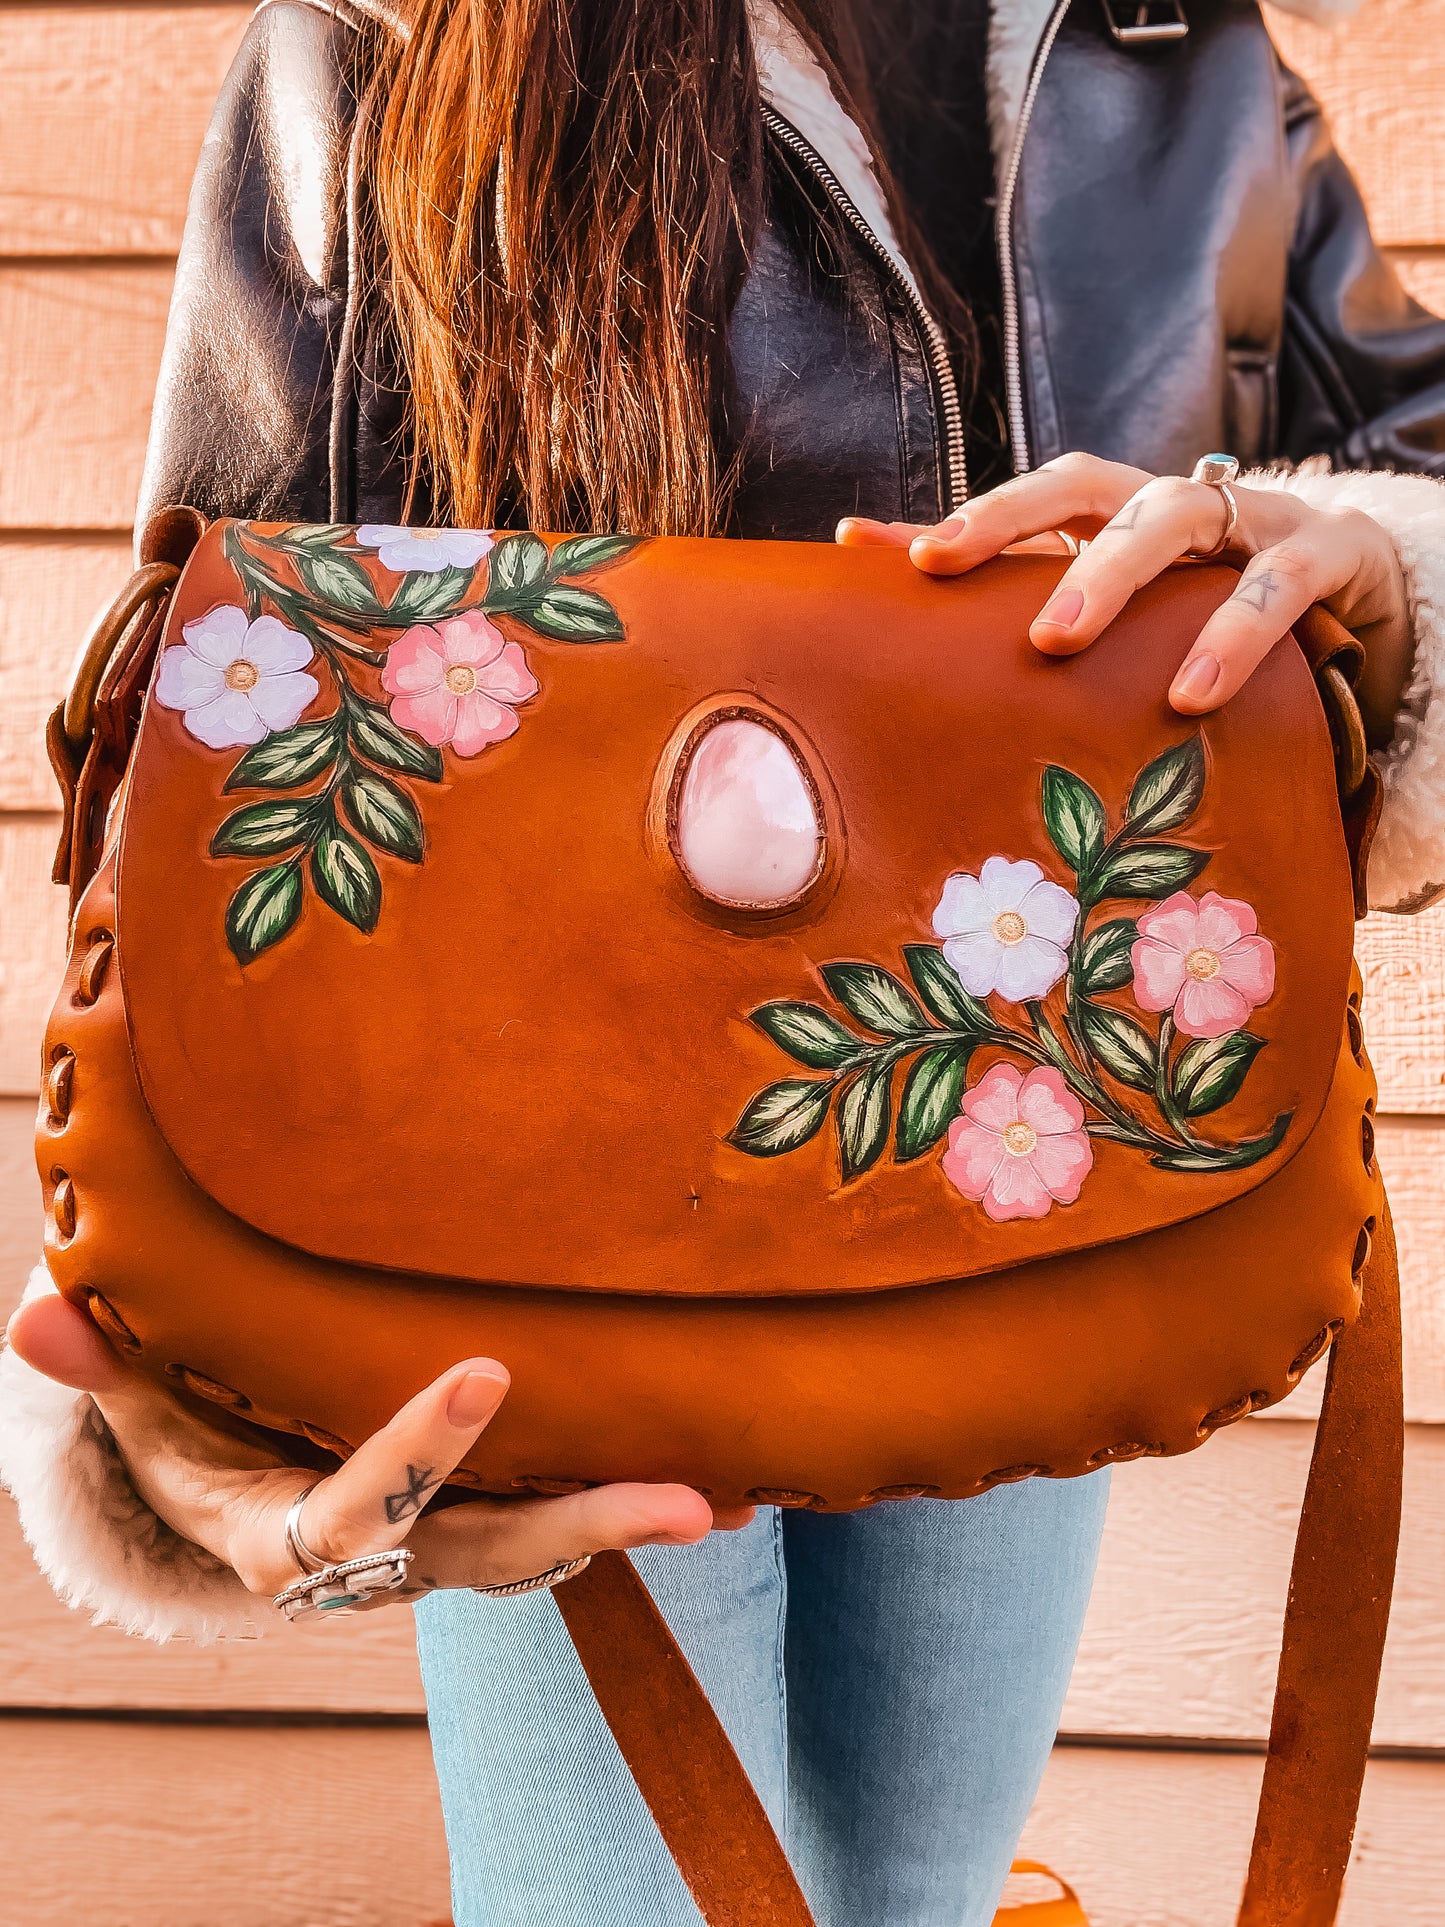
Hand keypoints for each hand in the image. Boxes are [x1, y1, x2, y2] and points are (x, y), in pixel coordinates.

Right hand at [6, 1292, 749, 1606]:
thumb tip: (35, 1316)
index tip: (487, 1372)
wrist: (231, 1498)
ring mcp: (439, 1543)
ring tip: (733, 1494)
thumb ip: (108, 1368)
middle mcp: (380, 1558)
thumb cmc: (190, 1434)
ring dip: (631, 1519)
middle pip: (489, 1552)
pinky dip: (629, 1500)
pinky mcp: (479, 1515)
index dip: (418, 1451)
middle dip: (586, 1525)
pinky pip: (557, 1514)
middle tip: (689, 1502)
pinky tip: (728, 1482)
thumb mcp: (146, 1411)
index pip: (360, 1508)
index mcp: (287, 1537)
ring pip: (540, 1543)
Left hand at [837, 452, 1410, 743]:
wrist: (1383, 620)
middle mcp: (1184, 507)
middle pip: (1088, 483)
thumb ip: (1057, 636)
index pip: (1033, 504)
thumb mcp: (1145, 632)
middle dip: (1011, 517)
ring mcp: (1261, 520)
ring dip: (1112, 572)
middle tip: (943, 568)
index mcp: (1129, 521)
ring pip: (1177, 515)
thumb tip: (941, 667)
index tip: (875, 550)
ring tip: (1059, 641)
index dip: (960, 521)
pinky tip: (1192, 694)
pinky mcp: (1335, 553)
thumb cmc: (1234, 629)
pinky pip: (1279, 583)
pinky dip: (1234, 632)